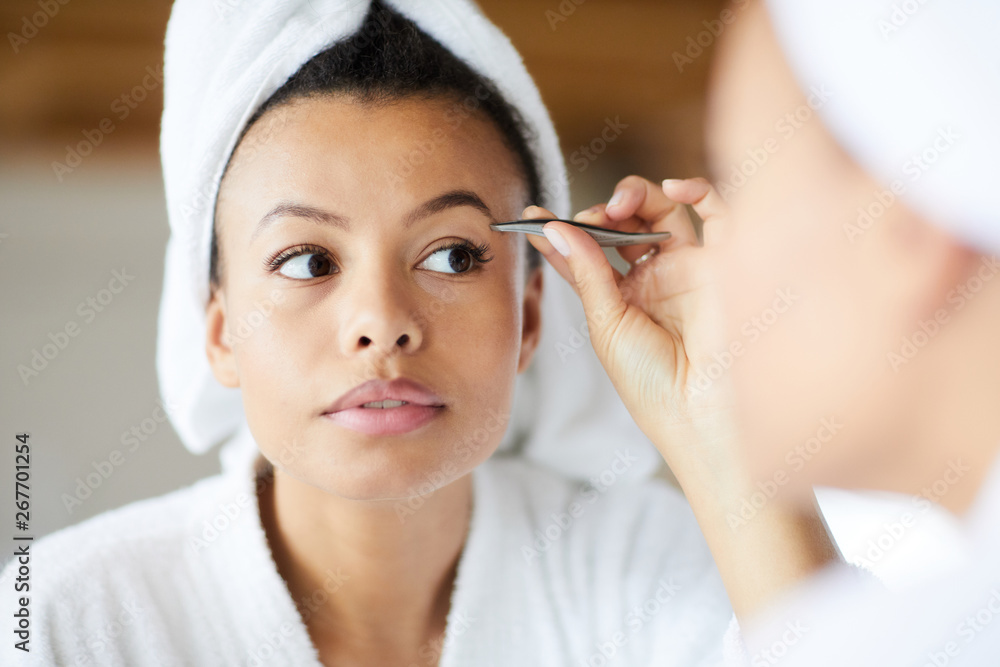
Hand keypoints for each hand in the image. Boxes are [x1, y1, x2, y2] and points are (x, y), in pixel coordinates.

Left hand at [525, 176, 733, 476]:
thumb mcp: (607, 325)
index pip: (586, 252)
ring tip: (618, 208)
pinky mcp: (723, 261)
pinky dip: (699, 191)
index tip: (530, 216)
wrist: (700, 411)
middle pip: (624, 224)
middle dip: (601, 213)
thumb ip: (588, 272)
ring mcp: (688, 267)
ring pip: (662, 211)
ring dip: (636, 197)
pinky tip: (674, 189)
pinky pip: (717, 213)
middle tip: (590, 219)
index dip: (559, 232)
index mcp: (622, 297)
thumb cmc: (651, 382)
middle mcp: (655, 277)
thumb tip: (558, 228)